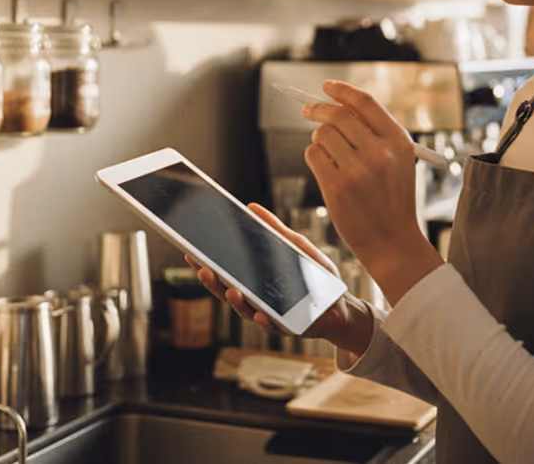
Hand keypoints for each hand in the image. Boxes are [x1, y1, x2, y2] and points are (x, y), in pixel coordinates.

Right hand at [186, 203, 372, 355]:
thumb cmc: (314, 275)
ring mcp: (270, 314)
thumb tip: (252, 207)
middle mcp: (256, 298)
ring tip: (231, 291)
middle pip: (228, 291)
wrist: (341, 304)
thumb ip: (274, 229)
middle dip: (214, 283)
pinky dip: (266, 320)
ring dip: (236, 302)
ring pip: (246, 311)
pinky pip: (274, 326)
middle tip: (202, 269)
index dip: (207, 264)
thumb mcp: (295, 245)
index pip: (225, 272)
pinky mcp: (287, 327)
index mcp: (255, 280)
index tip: (191, 252)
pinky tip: (261, 313)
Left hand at [302, 80, 442, 305]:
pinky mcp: (337, 187)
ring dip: (318, 138)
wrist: (393, 242)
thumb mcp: (398, 161)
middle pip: (338, 114)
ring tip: (328, 152)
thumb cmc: (392, 198)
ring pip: (322, 134)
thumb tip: (339, 104)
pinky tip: (326, 169)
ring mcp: (358, 170)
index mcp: (398, 141)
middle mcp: (380, 152)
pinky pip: (313, 155)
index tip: (327, 87)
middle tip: (308, 110)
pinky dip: (314, 157)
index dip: (342, 90)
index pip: (365, 102)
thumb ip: (374, 132)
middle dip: (318, 109)